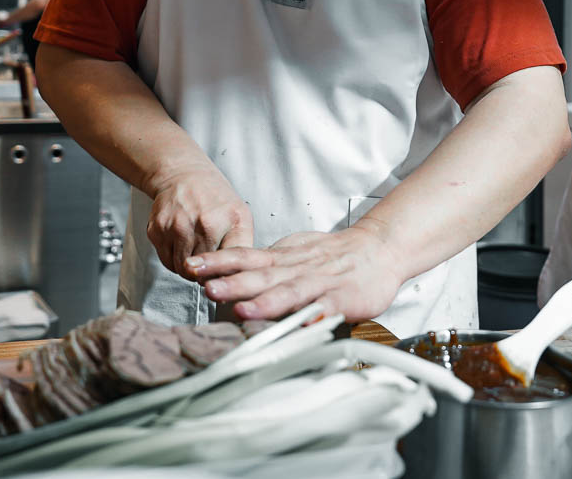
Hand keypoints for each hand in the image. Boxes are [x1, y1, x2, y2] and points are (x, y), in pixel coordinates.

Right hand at [146, 167, 253, 280]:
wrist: (183, 174)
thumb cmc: (214, 198)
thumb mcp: (241, 216)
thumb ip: (241, 247)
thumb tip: (236, 278)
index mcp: (228, 221)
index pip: (227, 264)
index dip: (226, 277)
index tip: (224, 279)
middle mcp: (202, 223)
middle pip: (203, 272)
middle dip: (206, 273)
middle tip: (209, 261)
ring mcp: (177, 226)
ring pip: (182, 270)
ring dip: (189, 269)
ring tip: (195, 251)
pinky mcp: (157, 230)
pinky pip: (166, 261)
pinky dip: (174, 260)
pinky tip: (181, 244)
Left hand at [188, 225, 402, 322]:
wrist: (379, 249)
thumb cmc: (333, 254)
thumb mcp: (293, 250)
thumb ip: (264, 263)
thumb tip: (226, 271)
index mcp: (282, 258)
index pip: (244, 257)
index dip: (218, 262)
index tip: (192, 267)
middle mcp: (296, 268)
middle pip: (261, 275)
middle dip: (233, 284)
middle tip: (208, 289)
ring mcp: (320, 283)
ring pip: (291, 292)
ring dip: (267, 302)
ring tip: (245, 311)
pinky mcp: (345, 298)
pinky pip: (329, 307)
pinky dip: (317, 315)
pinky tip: (306, 323)